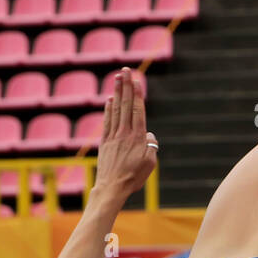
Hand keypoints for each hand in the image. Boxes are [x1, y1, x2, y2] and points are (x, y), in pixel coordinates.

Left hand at [94, 68, 157, 197]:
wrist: (112, 187)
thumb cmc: (133, 177)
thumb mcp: (150, 163)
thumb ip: (151, 146)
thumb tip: (149, 135)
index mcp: (138, 137)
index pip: (137, 110)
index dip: (136, 94)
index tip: (136, 80)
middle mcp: (125, 133)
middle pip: (126, 105)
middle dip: (126, 86)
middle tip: (126, 70)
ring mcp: (113, 136)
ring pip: (116, 110)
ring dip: (117, 92)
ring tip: (117, 78)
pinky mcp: (105, 142)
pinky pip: (107, 121)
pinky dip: (108, 109)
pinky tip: (109, 100)